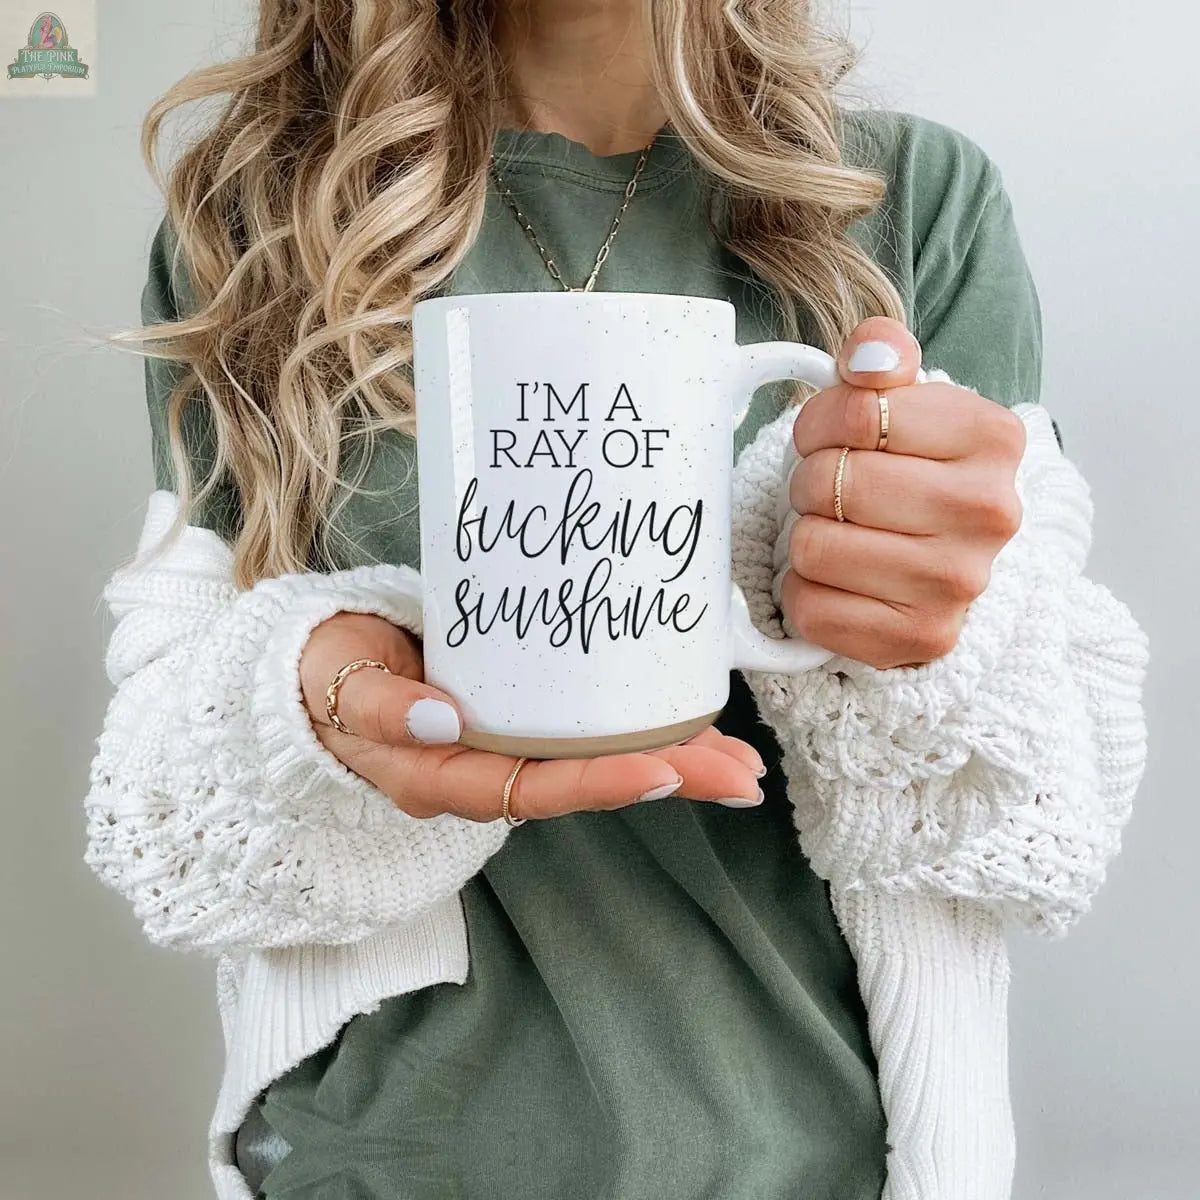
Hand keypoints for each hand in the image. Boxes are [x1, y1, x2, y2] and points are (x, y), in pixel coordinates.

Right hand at [298, 611, 766, 821]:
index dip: (602, 784)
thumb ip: (380, 707)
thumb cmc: (327, 678)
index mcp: (447, 776)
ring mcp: (510, 745)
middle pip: (588, 782)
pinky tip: (690, 718)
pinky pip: (588, 729)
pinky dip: (641, 727)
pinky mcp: (522, 713)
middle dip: (669, 778)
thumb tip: (442, 719)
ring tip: (740, 760)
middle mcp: (490, 770)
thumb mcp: (339, 689)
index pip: (536, 788)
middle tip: (742, 774)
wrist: (319, 669)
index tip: (667, 772)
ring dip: (672, 758)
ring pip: (599, 760)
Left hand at [782, 316, 1026, 669]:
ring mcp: (959, 584)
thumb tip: (869, 358)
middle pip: (831, 481)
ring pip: (813, 546)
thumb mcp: (903, 400)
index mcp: (993, 438)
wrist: (942, 559)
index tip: (835, 437)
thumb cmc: (909, 471)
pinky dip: (807, 592)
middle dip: (812, 481)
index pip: (856, 412)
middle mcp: (990, 513)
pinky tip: (840, 581)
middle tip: (832, 491)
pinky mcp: (921, 640)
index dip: (822, 423)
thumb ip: (881, 354)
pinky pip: (811, 608)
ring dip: (808, 537)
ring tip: (840, 533)